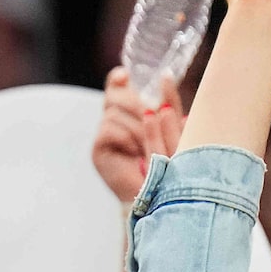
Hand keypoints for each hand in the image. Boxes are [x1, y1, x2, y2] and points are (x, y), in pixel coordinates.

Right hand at [92, 67, 181, 204]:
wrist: (160, 195)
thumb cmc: (170, 164)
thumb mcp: (172, 126)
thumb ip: (168, 103)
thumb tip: (165, 76)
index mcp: (132, 114)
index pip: (117, 86)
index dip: (117, 79)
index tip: (124, 76)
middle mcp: (115, 121)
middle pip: (116, 96)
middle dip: (136, 104)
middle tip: (150, 117)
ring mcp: (104, 135)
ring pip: (115, 113)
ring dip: (137, 128)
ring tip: (148, 147)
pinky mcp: (98, 150)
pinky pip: (110, 130)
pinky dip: (127, 139)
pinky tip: (136, 152)